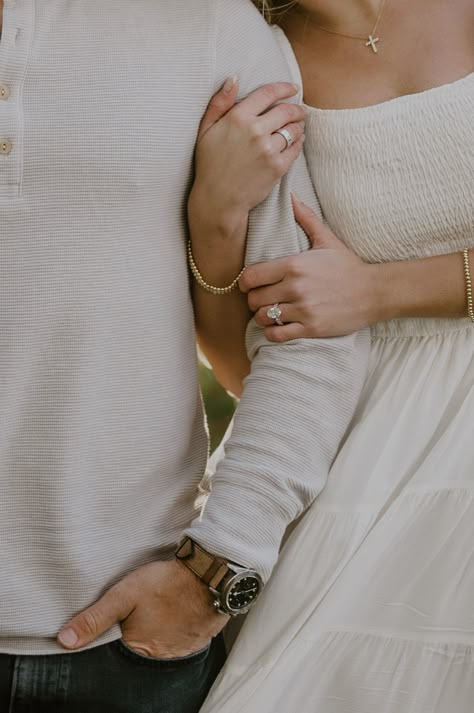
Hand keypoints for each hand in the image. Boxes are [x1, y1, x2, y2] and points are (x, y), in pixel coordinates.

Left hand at [57, 560, 227, 658]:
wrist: (211, 574)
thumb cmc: (166, 583)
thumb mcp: (124, 595)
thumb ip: (95, 618)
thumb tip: (65, 641)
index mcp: (139, 648)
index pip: (117, 652)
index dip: (114, 638)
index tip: (119, 622)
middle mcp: (160, 657)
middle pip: (140, 651)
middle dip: (137, 636)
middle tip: (142, 614)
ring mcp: (182, 650)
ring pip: (161, 645)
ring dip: (158, 633)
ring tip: (158, 612)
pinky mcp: (198, 639)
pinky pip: (181, 641)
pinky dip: (176, 631)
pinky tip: (175, 613)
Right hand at [190, 78, 306, 227]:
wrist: (218, 199)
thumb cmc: (209, 165)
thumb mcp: (205, 130)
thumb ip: (219, 103)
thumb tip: (233, 79)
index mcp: (237, 117)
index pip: (268, 93)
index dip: (284, 88)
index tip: (293, 88)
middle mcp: (255, 130)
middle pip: (285, 111)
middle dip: (297, 108)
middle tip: (301, 110)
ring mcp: (267, 149)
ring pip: (293, 129)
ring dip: (298, 126)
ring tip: (299, 126)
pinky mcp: (277, 167)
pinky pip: (295, 149)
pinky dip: (298, 143)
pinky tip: (297, 141)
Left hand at [240, 195, 378, 339]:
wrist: (375, 292)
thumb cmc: (348, 266)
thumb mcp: (327, 240)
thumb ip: (306, 218)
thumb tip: (291, 196)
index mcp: (294, 265)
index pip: (251, 276)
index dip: (245, 283)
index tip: (249, 285)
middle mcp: (295, 287)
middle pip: (254, 299)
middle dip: (254, 300)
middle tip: (262, 300)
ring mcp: (303, 309)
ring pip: (263, 317)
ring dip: (263, 317)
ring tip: (270, 313)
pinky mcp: (311, 328)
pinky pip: (277, 334)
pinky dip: (272, 333)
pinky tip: (278, 326)